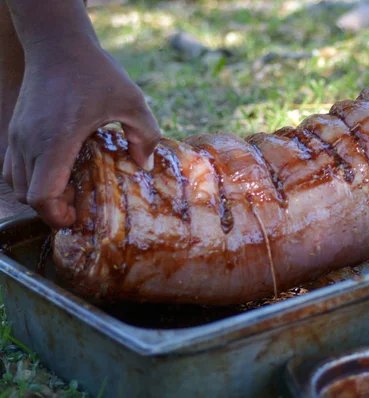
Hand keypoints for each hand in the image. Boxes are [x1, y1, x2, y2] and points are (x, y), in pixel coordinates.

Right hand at [2, 38, 160, 228]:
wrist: (59, 44)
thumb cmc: (96, 72)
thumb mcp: (132, 101)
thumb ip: (146, 135)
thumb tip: (146, 166)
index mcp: (57, 141)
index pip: (40, 195)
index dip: (56, 215)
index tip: (77, 216)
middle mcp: (30, 141)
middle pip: (25, 194)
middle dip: (51, 208)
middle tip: (79, 205)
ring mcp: (19, 134)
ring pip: (15, 181)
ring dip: (40, 192)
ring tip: (69, 187)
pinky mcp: (17, 127)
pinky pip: (13, 164)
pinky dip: (31, 176)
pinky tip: (58, 168)